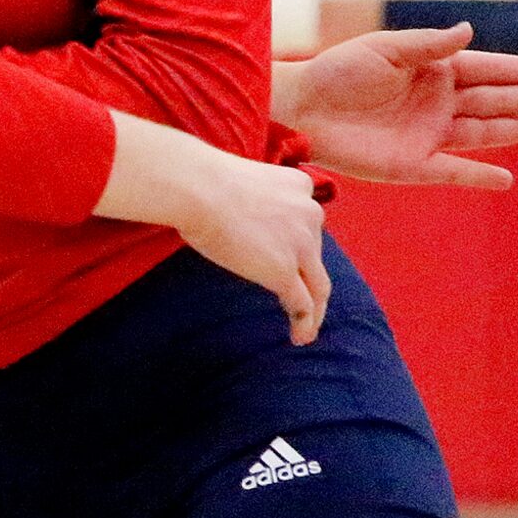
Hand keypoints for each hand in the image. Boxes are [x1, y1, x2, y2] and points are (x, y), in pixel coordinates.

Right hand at [172, 148, 329, 345]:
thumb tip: (226, 210)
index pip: (306, 219)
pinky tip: (299, 337)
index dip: (300, 241)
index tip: (292, 257)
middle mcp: (310, 214)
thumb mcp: (241, 180)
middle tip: (304, 298)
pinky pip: (302, 304)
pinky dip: (304, 323)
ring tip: (307, 330)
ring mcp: (301, 245)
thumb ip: (249, 197)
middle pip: (315, 253)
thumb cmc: (202, 181)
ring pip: (318, 285)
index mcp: (299, 186)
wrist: (200, 188)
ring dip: (315, 309)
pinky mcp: (284, 271)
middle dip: (308, 276)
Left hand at [286, 24, 517, 190]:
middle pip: (492, 102)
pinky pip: (452, 172)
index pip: (485, 70)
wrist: (300, 108)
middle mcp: (437, 104)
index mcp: (432, 71)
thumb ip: (427, 44)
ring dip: (514, 131)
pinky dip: (477, 176)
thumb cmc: (337, 72)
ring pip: (481, 133)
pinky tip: (506, 178)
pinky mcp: (411, 166)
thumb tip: (470, 32)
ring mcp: (428, 135)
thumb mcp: (383, 50)